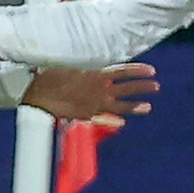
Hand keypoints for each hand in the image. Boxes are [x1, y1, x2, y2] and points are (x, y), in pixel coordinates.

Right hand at [23, 62, 157, 128]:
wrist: (37, 94)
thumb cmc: (50, 77)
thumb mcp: (69, 69)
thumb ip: (85, 72)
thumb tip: (93, 72)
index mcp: (95, 75)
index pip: (123, 71)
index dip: (138, 70)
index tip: (151, 70)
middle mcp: (99, 89)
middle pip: (127, 88)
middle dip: (143, 87)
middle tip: (156, 86)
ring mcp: (94, 104)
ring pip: (121, 105)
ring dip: (136, 105)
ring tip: (148, 106)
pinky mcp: (86, 115)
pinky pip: (104, 118)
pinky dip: (113, 120)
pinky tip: (122, 123)